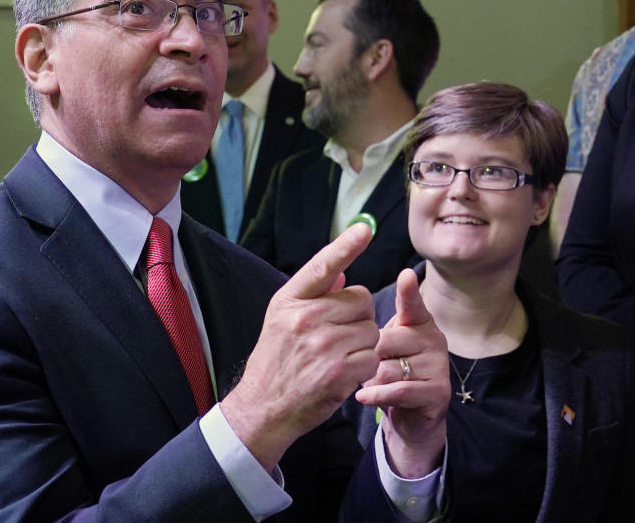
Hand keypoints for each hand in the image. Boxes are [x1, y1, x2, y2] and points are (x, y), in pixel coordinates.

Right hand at [221, 223, 379, 470]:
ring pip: (370, 330)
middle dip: (357, 317)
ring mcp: (323, 346)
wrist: (262, 407)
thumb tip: (342, 274)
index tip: (364, 228)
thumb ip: (312, 296)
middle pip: (361, 300)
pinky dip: (365, 367)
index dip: (346, 246)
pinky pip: (372, 357)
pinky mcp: (339, 372)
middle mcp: (305, 318)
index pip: (322, 266)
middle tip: (336, 335)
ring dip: (362, 344)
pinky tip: (344, 373)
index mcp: (289, 300)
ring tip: (336, 357)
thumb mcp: (280, 321)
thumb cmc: (275, 361)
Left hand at [355, 268, 448, 477]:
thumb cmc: (387, 372)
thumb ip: (366, 323)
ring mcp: (439, 365)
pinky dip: (377, 395)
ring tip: (375, 383)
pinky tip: (364, 396)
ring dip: (372, 380)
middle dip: (368, 358)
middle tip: (370, 367)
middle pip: (384, 340)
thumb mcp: (376, 344)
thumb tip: (340, 288)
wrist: (408, 416)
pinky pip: (398, 389)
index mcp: (418, 321)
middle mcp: (433, 338)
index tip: (405, 275)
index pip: (411, 303)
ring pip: (388, 368)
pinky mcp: (438, 391)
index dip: (408, 291)